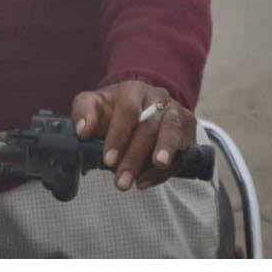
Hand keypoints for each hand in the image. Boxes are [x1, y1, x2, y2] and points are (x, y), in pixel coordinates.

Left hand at [71, 80, 195, 192]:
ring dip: (164, 151)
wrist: (139, 108)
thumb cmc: (112, 110)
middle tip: (121, 182)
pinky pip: (182, 150)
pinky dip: (166, 169)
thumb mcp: (93, 104)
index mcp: (133, 90)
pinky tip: (146, 181)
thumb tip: (83, 131)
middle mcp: (158, 98)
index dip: (118, 136)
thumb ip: (83, 112)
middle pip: (149, 126)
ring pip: (173, 131)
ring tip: (158, 166)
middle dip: (135, 156)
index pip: (128, 110)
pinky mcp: (188, 129)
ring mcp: (176, 112)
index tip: (107, 160)